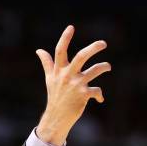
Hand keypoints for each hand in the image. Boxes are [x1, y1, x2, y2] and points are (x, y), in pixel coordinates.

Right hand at [36, 24, 110, 145]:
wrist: (57, 118)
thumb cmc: (55, 97)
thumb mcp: (49, 79)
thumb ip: (47, 64)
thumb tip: (39, 50)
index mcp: (59, 71)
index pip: (60, 51)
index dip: (65, 38)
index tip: (71, 27)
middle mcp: (67, 76)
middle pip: (81, 57)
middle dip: (94, 48)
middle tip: (103, 43)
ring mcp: (76, 85)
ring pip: (94, 71)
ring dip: (104, 67)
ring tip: (107, 67)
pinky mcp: (83, 95)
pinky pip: (96, 91)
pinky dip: (99, 95)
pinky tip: (100, 98)